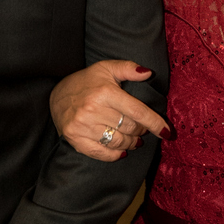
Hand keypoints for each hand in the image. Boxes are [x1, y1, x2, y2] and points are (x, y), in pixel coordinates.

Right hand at [50, 59, 168, 161]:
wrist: (56, 95)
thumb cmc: (87, 81)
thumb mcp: (106, 68)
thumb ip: (128, 68)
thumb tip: (148, 73)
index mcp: (105, 92)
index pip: (137, 111)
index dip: (155, 123)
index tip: (167, 132)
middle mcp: (93, 109)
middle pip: (130, 128)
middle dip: (141, 131)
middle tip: (142, 129)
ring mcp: (83, 126)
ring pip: (119, 142)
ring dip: (131, 143)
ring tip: (134, 139)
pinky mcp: (75, 139)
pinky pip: (102, 153)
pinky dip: (115, 155)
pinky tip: (121, 150)